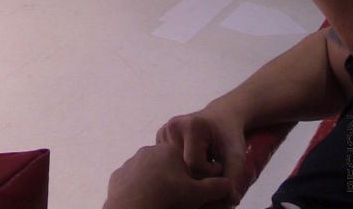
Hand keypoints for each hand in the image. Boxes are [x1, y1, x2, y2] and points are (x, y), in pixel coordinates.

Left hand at [104, 142, 234, 208]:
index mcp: (170, 150)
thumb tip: (233, 190)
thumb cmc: (169, 195)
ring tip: (162, 200)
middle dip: (174, 180)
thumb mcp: (198, 192)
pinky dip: (141, 191)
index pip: (187, 162)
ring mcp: (132, 161)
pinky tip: (147, 201)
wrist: (134, 204)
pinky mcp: (119, 174)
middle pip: (167, 167)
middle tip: (178, 197)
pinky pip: (134, 182)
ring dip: (157, 184)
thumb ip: (217, 187)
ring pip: (149, 174)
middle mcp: (149, 150)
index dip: (195, 175)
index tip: (195, 189)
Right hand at [157, 107, 248, 200]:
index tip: (218, 166)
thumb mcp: (236, 154)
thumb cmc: (228, 136)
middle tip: (210, 168)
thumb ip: (235, 175)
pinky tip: (190, 161)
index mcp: (191, 126)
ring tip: (201, 163)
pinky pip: (168, 163)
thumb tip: (232, 199)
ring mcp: (163, 132)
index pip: (194, 165)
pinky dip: (180, 167)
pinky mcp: (158, 138)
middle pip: (181, 167)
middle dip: (197, 175)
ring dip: (188, 172)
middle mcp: (172, 126)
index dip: (209, 173)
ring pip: (172, 167)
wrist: (220, 117)